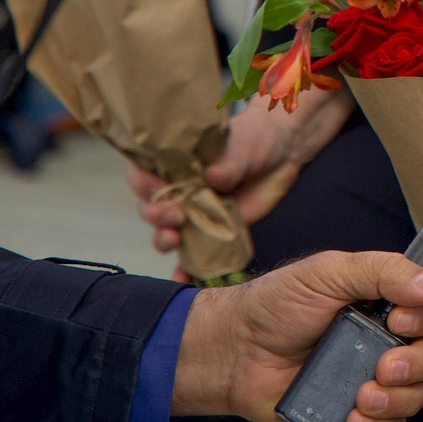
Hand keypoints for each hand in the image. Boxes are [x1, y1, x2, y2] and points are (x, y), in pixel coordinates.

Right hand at [130, 90, 353, 251]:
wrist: (280, 154)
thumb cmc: (253, 140)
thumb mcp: (242, 145)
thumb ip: (228, 162)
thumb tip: (214, 177)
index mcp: (174, 162)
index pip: (142, 173)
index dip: (143, 184)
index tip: (157, 189)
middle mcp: (177, 190)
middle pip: (150, 207)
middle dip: (156, 215)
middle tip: (177, 215)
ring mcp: (193, 213)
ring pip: (166, 232)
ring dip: (164, 240)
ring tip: (175, 239)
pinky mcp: (212, 232)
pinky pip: (194, 255)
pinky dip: (186, 271)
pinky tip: (183, 281)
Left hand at [170, 250, 422, 421]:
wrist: (233, 352)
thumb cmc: (276, 304)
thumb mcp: (330, 272)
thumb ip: (384, 273)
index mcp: (390, 300)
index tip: (399, 320)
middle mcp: (390, 338)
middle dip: (417, 365)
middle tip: (382, 367)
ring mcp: (375, 377)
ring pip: (418, 396)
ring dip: (396, 401)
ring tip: (360, 398)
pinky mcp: (356, 413)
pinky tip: (352, 418)